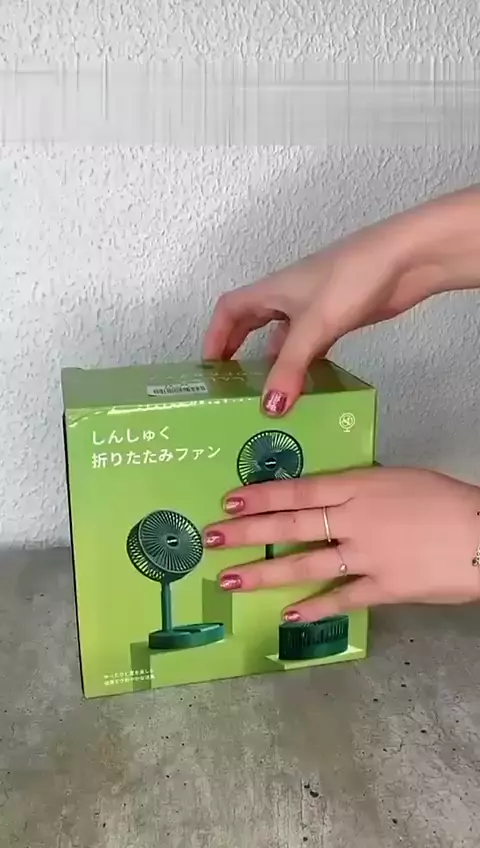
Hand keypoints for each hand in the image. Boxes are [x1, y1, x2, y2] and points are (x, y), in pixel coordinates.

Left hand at [202, 467, 479, 620]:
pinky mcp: (383, 587)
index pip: (299, 491)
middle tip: (210, 538)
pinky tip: (289, 615)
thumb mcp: (397, 479)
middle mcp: (354, 519)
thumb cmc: (444, 499)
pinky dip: (315, 607)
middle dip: (246, 533)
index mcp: (359, 486)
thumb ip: (359, 489)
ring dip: (265, 574)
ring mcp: (366, 555)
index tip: (229, 501)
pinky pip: (342, 598)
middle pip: (291, 525)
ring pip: (306, 563)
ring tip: (231, 580)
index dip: (262, 497)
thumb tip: (327, 498)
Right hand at [203, 188, 479, 415]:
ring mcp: (315, 307)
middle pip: (252, 322)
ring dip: (275, 362)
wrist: (407, 259)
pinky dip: (305, 363)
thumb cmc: (353, 277)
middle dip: (239, 350)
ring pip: (284, 337)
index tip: (209, 367)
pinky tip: (308, 385)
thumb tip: (269, 408)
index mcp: (272, 290)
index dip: (215, 336)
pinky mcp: (339, 317)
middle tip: (233, 384)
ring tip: (269, 394)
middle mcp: (289, 297)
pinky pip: (311, 344)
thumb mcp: (315, 325)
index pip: (229, 309)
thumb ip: (290, 368)